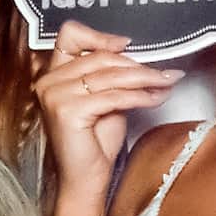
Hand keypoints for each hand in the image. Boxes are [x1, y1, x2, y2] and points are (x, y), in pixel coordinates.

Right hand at [33, 21, 180, 193]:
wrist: (85, 180)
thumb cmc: (95, 144)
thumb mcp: (105, 100)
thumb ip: (113, 77)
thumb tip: (143, 59)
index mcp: (53, 74)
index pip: (70, 36)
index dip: (100, 36)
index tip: (128, 44)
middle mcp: (49, 81)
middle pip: (100, 57)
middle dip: (137, 65)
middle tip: (164, 72)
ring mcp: (55, 95)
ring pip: (111, 75)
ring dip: (145, 78)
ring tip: (166, 82)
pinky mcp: (68, 111)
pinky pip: (114, 96)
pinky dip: (140, 96)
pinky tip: (156, 98)